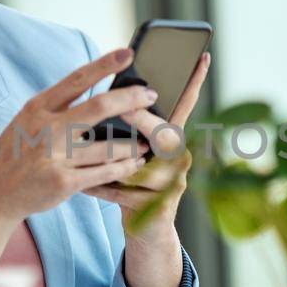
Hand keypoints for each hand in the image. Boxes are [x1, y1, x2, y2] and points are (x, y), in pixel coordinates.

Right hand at [0, 46, 161, 219]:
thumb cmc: (15, 152)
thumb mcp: (28, 121)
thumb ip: (58, 108)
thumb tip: (99, 95)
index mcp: (38, 108)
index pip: (77, 79)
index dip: (105, 65)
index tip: (128, 53)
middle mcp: (47, 129)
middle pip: (98, 107)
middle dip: (130, 99)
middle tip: (150, 95)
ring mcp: (55, 157)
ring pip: (108, 145)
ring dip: (133, 143)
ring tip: (148, 140)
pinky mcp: (63, 183)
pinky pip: (104, 172)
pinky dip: (124, 167)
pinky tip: (135, 163)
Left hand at [89, 52, 210, 286]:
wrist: (148, 231)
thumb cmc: (134, 181)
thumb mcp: (133, 150)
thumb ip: (129, 128)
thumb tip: (111, 97)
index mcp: (171, 138)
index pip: (184, 105)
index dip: (194, 82)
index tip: (202, 55)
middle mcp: (179, 157)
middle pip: (165, 134)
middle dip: (144, 121)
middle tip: (125, 107)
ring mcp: (173, 183)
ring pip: (145, 166)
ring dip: (116, 162)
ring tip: (88, 156)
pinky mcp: (160, 208)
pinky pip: (127, 193)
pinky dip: (103, 189)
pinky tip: (85, 187)